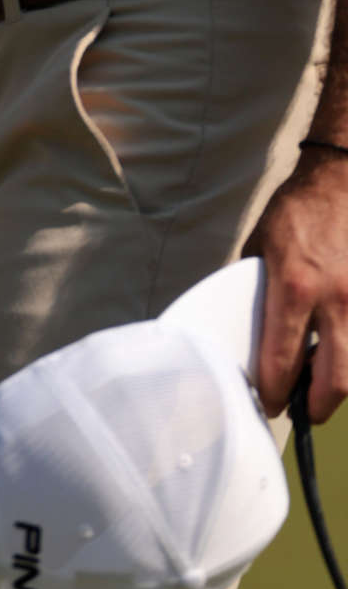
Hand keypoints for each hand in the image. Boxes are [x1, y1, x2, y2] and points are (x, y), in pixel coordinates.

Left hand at [248, 150, 347, 417]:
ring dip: (340, 383)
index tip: (269, 403)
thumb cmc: (298, 210)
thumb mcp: (261, 246)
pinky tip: (340, 350)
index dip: (274, 391)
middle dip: (317, 406)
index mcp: (294, 287)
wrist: (343, 178)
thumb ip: (258, 290)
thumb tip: (249, 330)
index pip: (282, 360)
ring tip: (323, 384)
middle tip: (303, 410)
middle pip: (334, 380)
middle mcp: (334, 300)